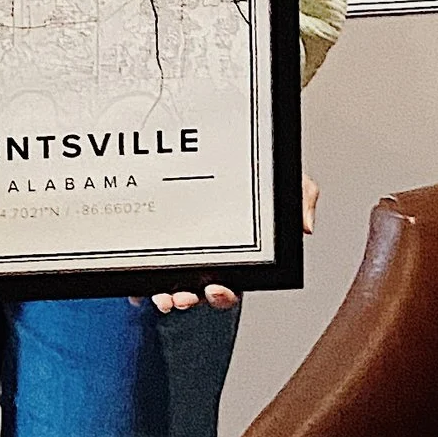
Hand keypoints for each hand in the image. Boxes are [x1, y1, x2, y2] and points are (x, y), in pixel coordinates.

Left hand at [145, 176, 317, 312]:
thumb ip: (301, 197)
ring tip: (159, 294)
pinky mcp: (153, 238)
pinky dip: (136, 280)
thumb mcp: (284, 178)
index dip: (223, 294)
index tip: (216, 289)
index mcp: (235, 252)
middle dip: (188, 299)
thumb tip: (305, 225)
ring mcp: (177, 249)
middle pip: (195, 290)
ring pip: (168, 282)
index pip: (231, 283)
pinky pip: (142, 264)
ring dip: (163, 294)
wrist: (210, 136)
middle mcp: (205, 254)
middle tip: (181, 297)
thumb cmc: (252, 166)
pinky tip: (132, 286)